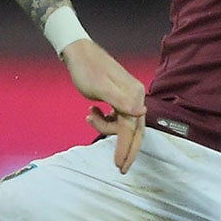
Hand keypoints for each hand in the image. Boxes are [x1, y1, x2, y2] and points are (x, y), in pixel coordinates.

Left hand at [63, 37, 146, 171]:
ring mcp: (128, 97)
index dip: (125, 148)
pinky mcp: (119, 97)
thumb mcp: (101, 87)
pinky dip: (104, 119)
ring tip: (89, 116)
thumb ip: (121, 101)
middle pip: (133, 130)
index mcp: (134, 94)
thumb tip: (142, 112)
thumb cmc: (86, 69)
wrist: (78, 52)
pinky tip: (92, 112)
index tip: (119, 165)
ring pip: (123, 124)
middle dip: (125, 149)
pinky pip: (117, 117)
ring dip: (106, 126)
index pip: (132, 129)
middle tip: (119, 167)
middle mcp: (135, 96)